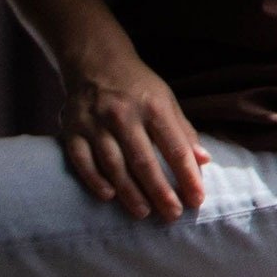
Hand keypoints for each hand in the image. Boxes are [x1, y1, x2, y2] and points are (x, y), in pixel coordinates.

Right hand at [57, 50, 209, 220]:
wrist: (95, 62)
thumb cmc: (138, 87)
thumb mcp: (167, 101)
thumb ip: (183, 131)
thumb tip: (204, 160)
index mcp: (154, 106)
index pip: (175, 147)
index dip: (188, 175)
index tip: (197, 199)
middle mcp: (124, 115)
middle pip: (144, 160)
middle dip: (160, 191)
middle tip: (172, 215)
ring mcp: (95, 123)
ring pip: (114, 164)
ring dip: (129, 192)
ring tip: (144, 212)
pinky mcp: (71, 130)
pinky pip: (82, 161)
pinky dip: (94, 180)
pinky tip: (108, 197)